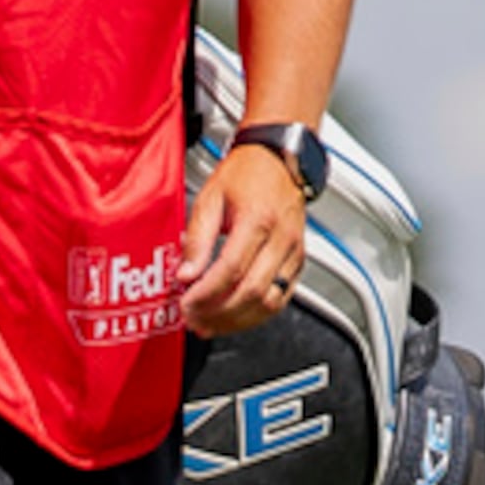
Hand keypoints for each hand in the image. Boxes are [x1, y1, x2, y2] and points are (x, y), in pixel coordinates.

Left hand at [180, 141, 308, 335]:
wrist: (278, 160)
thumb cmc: (245, 174)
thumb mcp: (209, 199)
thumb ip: (197, 239)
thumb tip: (185, 275)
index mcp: (257, 220)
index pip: (231, 269)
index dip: (206, 293)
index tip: (186, 304)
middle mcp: (282, 239)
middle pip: (252, 292)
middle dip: (219, 313)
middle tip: (194, 319)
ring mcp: (294, 252)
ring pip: (270, 302)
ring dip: (238, 320)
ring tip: (210, 325)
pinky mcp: (299, 261)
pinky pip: (282, 297)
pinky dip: (257, 313)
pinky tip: (235, 317)